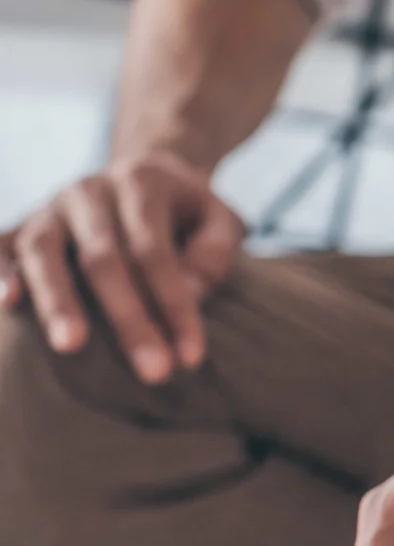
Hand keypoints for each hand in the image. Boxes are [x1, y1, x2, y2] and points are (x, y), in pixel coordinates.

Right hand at [0, 153, 245, 383]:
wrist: (144, 173)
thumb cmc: (187, 212)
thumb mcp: (220, 218)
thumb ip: (215, 252)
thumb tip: (190, 294)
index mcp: (140, 183)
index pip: (155, 252)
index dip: (174, 305)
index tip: (192, 357)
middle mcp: (88, 192)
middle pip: (103, 259)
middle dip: (129, 319)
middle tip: (154, 371)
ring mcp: (49, 208)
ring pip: (43, 251)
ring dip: (57, 300)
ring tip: (71, 346)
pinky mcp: (21, 226)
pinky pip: (0, 245)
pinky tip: (6, 305)